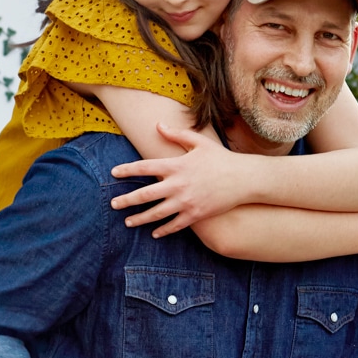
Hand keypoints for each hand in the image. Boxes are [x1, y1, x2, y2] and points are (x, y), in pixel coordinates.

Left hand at [110, 124, 246, 236]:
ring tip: (127, 222)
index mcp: (176, 165)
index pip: (145, 167)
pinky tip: (154, 233)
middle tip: (113, 204)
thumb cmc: (221, 158)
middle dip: (126, 200)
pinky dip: (163, 230)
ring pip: (156, 214)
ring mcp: (186, 202)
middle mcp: (177, 185)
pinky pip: (174, 225)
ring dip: (140, 219)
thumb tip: (158, 125)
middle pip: (145, 195)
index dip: (127, 170)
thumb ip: (176, 135)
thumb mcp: (199, 143)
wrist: (243, 179)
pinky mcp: (195, 215)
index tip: (114, 173)